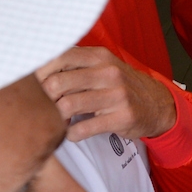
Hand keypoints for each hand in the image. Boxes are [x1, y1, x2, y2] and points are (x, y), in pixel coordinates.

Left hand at [37, 47, 177, 141]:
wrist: (157, 105)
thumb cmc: (120, 86)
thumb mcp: (102, 66)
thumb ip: (74, 66)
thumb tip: (35, 73)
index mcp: (99, 56)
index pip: (58, 57)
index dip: (39, 73)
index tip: (34, 87)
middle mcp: (108, 72)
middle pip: (57, 83)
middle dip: (43, 100)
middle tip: (43, 109)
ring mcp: (117, 95)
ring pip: (67, 106)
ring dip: (55, 118)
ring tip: (57, 122)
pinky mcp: (122, 117)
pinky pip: (83, 129)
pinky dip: (71, 134)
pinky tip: (72, 133)